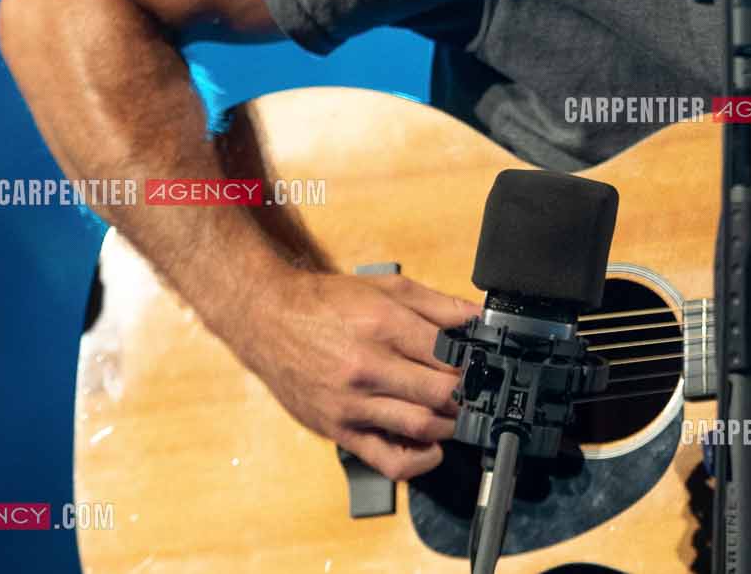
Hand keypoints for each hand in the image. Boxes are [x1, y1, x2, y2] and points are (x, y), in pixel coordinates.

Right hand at [224, 270, 478, 480]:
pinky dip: (418, 461)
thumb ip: (438, 304)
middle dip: (467, 396)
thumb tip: (478, 318)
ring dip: (449, 425)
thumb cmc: (327, 304)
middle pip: (441, 394)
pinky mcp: (338, 429)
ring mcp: (352, 402)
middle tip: (473, 392)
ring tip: (454, 414)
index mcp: (384, 326)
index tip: (481, 365)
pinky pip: (387, 459)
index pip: (448, 355)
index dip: (473, 363)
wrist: (268, 320)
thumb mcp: (388, 288)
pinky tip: (430, 449)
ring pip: (421, 426)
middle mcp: (368, 367)